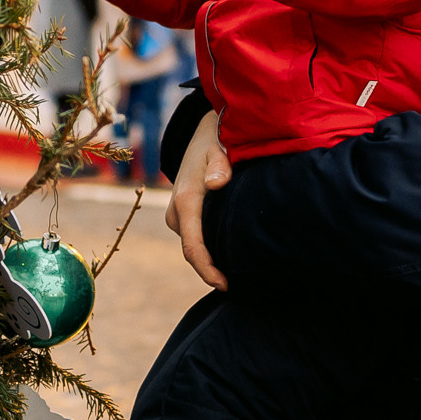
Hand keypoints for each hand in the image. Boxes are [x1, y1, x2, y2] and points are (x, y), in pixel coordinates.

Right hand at [163, 110, 231, 289]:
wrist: (202, 134)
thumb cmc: (216, 141)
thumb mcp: (219, 148)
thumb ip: (220, 165)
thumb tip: (217, 183)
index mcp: (186, 201)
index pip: (193, 246)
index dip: (207, 269)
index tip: (225, 284)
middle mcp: (176, 213)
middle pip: (193, 252)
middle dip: (213, 270)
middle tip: (244, 282)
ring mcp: (177, 216)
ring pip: (194, 246)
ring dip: (213, 259)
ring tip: (242, 270)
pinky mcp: (183, 216)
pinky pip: (195, 238)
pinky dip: (211, 248)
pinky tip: (232, 253)